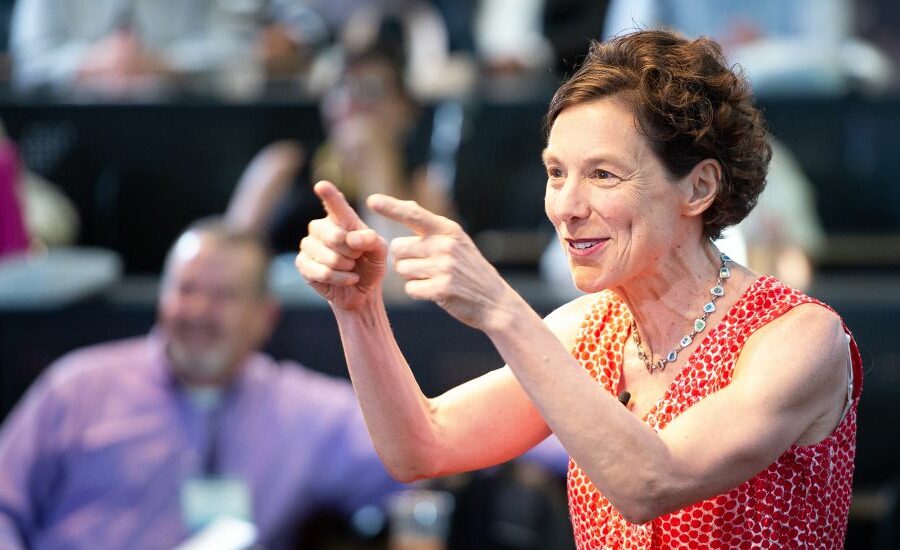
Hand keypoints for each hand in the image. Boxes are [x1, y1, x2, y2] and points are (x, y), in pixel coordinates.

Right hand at [296, 181, 387, 309]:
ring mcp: (308, 245)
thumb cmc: (369, 265)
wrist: (361, 291)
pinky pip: (322, 272)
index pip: (335, 204)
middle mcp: (321, 227)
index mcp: (341, 219)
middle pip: (334, 236)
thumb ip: (372, 240)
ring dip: (346, 267)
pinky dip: (339, 279)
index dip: (329, 195)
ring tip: (351, 268)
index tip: (322, 185)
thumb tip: (353, 238)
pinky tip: (346, 279)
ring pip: (329, 257)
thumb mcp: (379, 252)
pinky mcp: (302, 263)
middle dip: (352, 252)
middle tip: (357, 257)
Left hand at [368, 194, 511, 329]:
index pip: (414, 214)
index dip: (391, 207)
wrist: (494, 301)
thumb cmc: (469, 270)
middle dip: (404, 259)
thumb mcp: (457, 242)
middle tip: (424, 266)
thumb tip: (406, 206)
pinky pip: (410, 289)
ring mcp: (444, 267)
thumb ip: (431, 228)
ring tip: (434, 278)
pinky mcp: (442, 289)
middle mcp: (445, 245)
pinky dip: (418, 292)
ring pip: (401, 270)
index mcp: (448, 230)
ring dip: (412, 277)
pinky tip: (435, 292)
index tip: (371, 200)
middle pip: (397, 248)